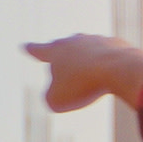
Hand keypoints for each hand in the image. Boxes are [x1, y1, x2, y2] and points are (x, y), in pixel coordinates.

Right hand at [24, 35, 142, 113]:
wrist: (118, 69)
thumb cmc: (82, 85)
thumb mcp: (56, 100)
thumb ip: (51, 97)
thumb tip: (58, 93)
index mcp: (56, 52)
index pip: (39, 51)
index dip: (31, 50)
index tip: (24, 45)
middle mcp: (75, 41)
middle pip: (64, 45)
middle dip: (61, 53)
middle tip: (58, 54)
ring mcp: (98, 40)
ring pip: (88, 49)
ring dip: (87, 61)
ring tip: (90, 73)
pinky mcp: (118, 45)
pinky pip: (110, 56)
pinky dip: (109, 66)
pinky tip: (113, 75)